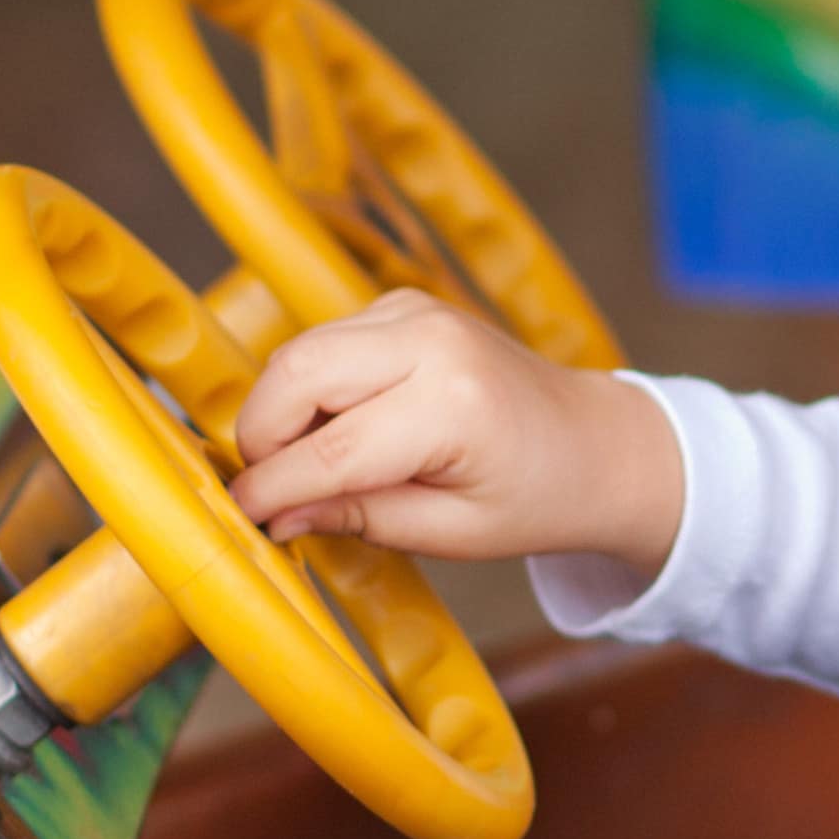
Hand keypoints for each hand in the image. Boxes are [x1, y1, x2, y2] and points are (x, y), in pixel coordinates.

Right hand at [227, 289, 681, 567]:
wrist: (596, 442)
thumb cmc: (538, 497)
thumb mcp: (455, 533)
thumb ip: (362, 518)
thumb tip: (277, 514)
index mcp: (454, 405)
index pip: (331, 448)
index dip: (273, 488)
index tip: (242, 520)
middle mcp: (433, 341)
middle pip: (296, 373)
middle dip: (262, 436)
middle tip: (271, 493)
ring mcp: (417, 312)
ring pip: (300, 352)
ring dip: (282, 412)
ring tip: (312, 471)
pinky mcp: (403, 305)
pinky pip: (324, 343)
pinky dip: (310, 390)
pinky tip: (340, 434)